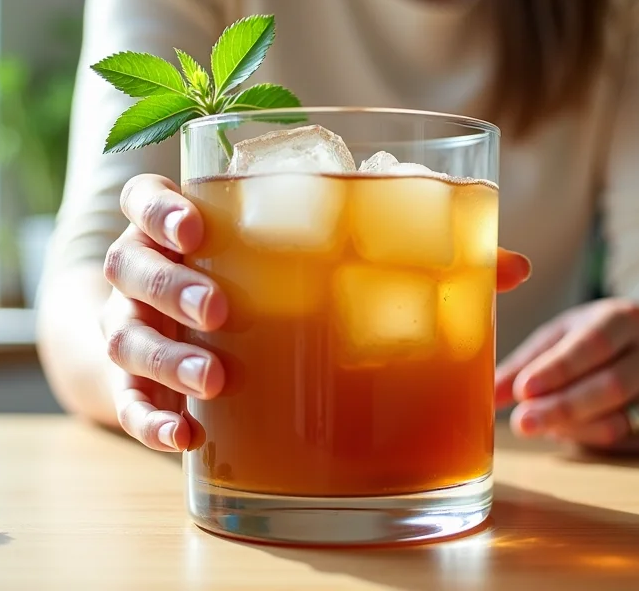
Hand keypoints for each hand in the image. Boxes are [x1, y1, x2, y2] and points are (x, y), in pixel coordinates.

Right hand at [101, 173, 531, 453]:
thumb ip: (403, 251)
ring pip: (128, 337)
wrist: (178, 345)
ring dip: (170, 358)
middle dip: (174, 285)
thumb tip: (511, 268)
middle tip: (221, 308)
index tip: (198, 224)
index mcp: (187, 228)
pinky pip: (132, 406)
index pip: (148, 201)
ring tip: (217, 379)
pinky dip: (154, 421)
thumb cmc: (266, 286)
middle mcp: (148, 276)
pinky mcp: (136, 391)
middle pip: (131, 266)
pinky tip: (189, 437)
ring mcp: (135, 332)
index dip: (163, 208)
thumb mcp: (311, 259)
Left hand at [495, 299, 638, 452]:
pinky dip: (589, 442)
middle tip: (521, 423)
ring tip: (536, 424)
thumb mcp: (557, 338)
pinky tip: (566, 432)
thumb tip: (487, 393)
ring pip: (618, 421)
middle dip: (561, 407)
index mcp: (625, 317)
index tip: (523, 390)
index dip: (558, 369)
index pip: (595, 343)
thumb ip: (523, 364)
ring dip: (570, 429)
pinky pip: (626, 444)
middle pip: (611, 386)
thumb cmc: (589, 343)